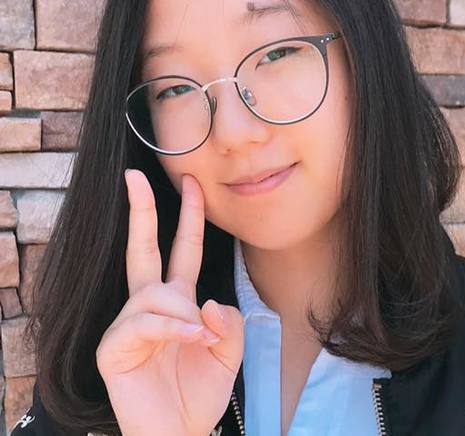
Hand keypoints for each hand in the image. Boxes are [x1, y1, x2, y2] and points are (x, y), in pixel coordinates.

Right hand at [96, 169, 243, 435]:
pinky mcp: (114, 347)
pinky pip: (146, 322)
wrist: (179, 433)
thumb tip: (204, 301)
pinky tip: (193, 338)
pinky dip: (174, 329)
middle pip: (143, 247)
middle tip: (134, 176)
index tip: (193, 183)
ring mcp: (129, 324)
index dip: (189, 216)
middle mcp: (151, 304)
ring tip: (202, 337)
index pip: (183, 248)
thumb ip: (229, 321)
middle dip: (141, 210)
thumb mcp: (229, 350)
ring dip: (184, 312)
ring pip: (156, 293)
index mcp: (178, 299)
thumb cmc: (199, 390)